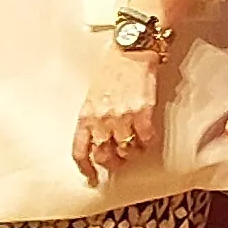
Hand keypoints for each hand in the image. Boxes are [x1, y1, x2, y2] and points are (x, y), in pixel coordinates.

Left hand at [72, 37, 170, 182]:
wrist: (132, 50)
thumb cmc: (112, 68)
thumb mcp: (93, 94)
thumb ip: (93, 117)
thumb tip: (96, 138)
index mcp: (86, 114)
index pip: (80, 150)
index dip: (85, 168)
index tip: (91, 177)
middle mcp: (102, 118)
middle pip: (104, 155)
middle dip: (111, 162)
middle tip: (118, 161)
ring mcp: (122, 116)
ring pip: (126, 150)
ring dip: (130, 153)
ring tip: (134, 148)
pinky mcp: (142, 112)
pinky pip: (145, 138)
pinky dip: (147, 142)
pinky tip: (147, 139)